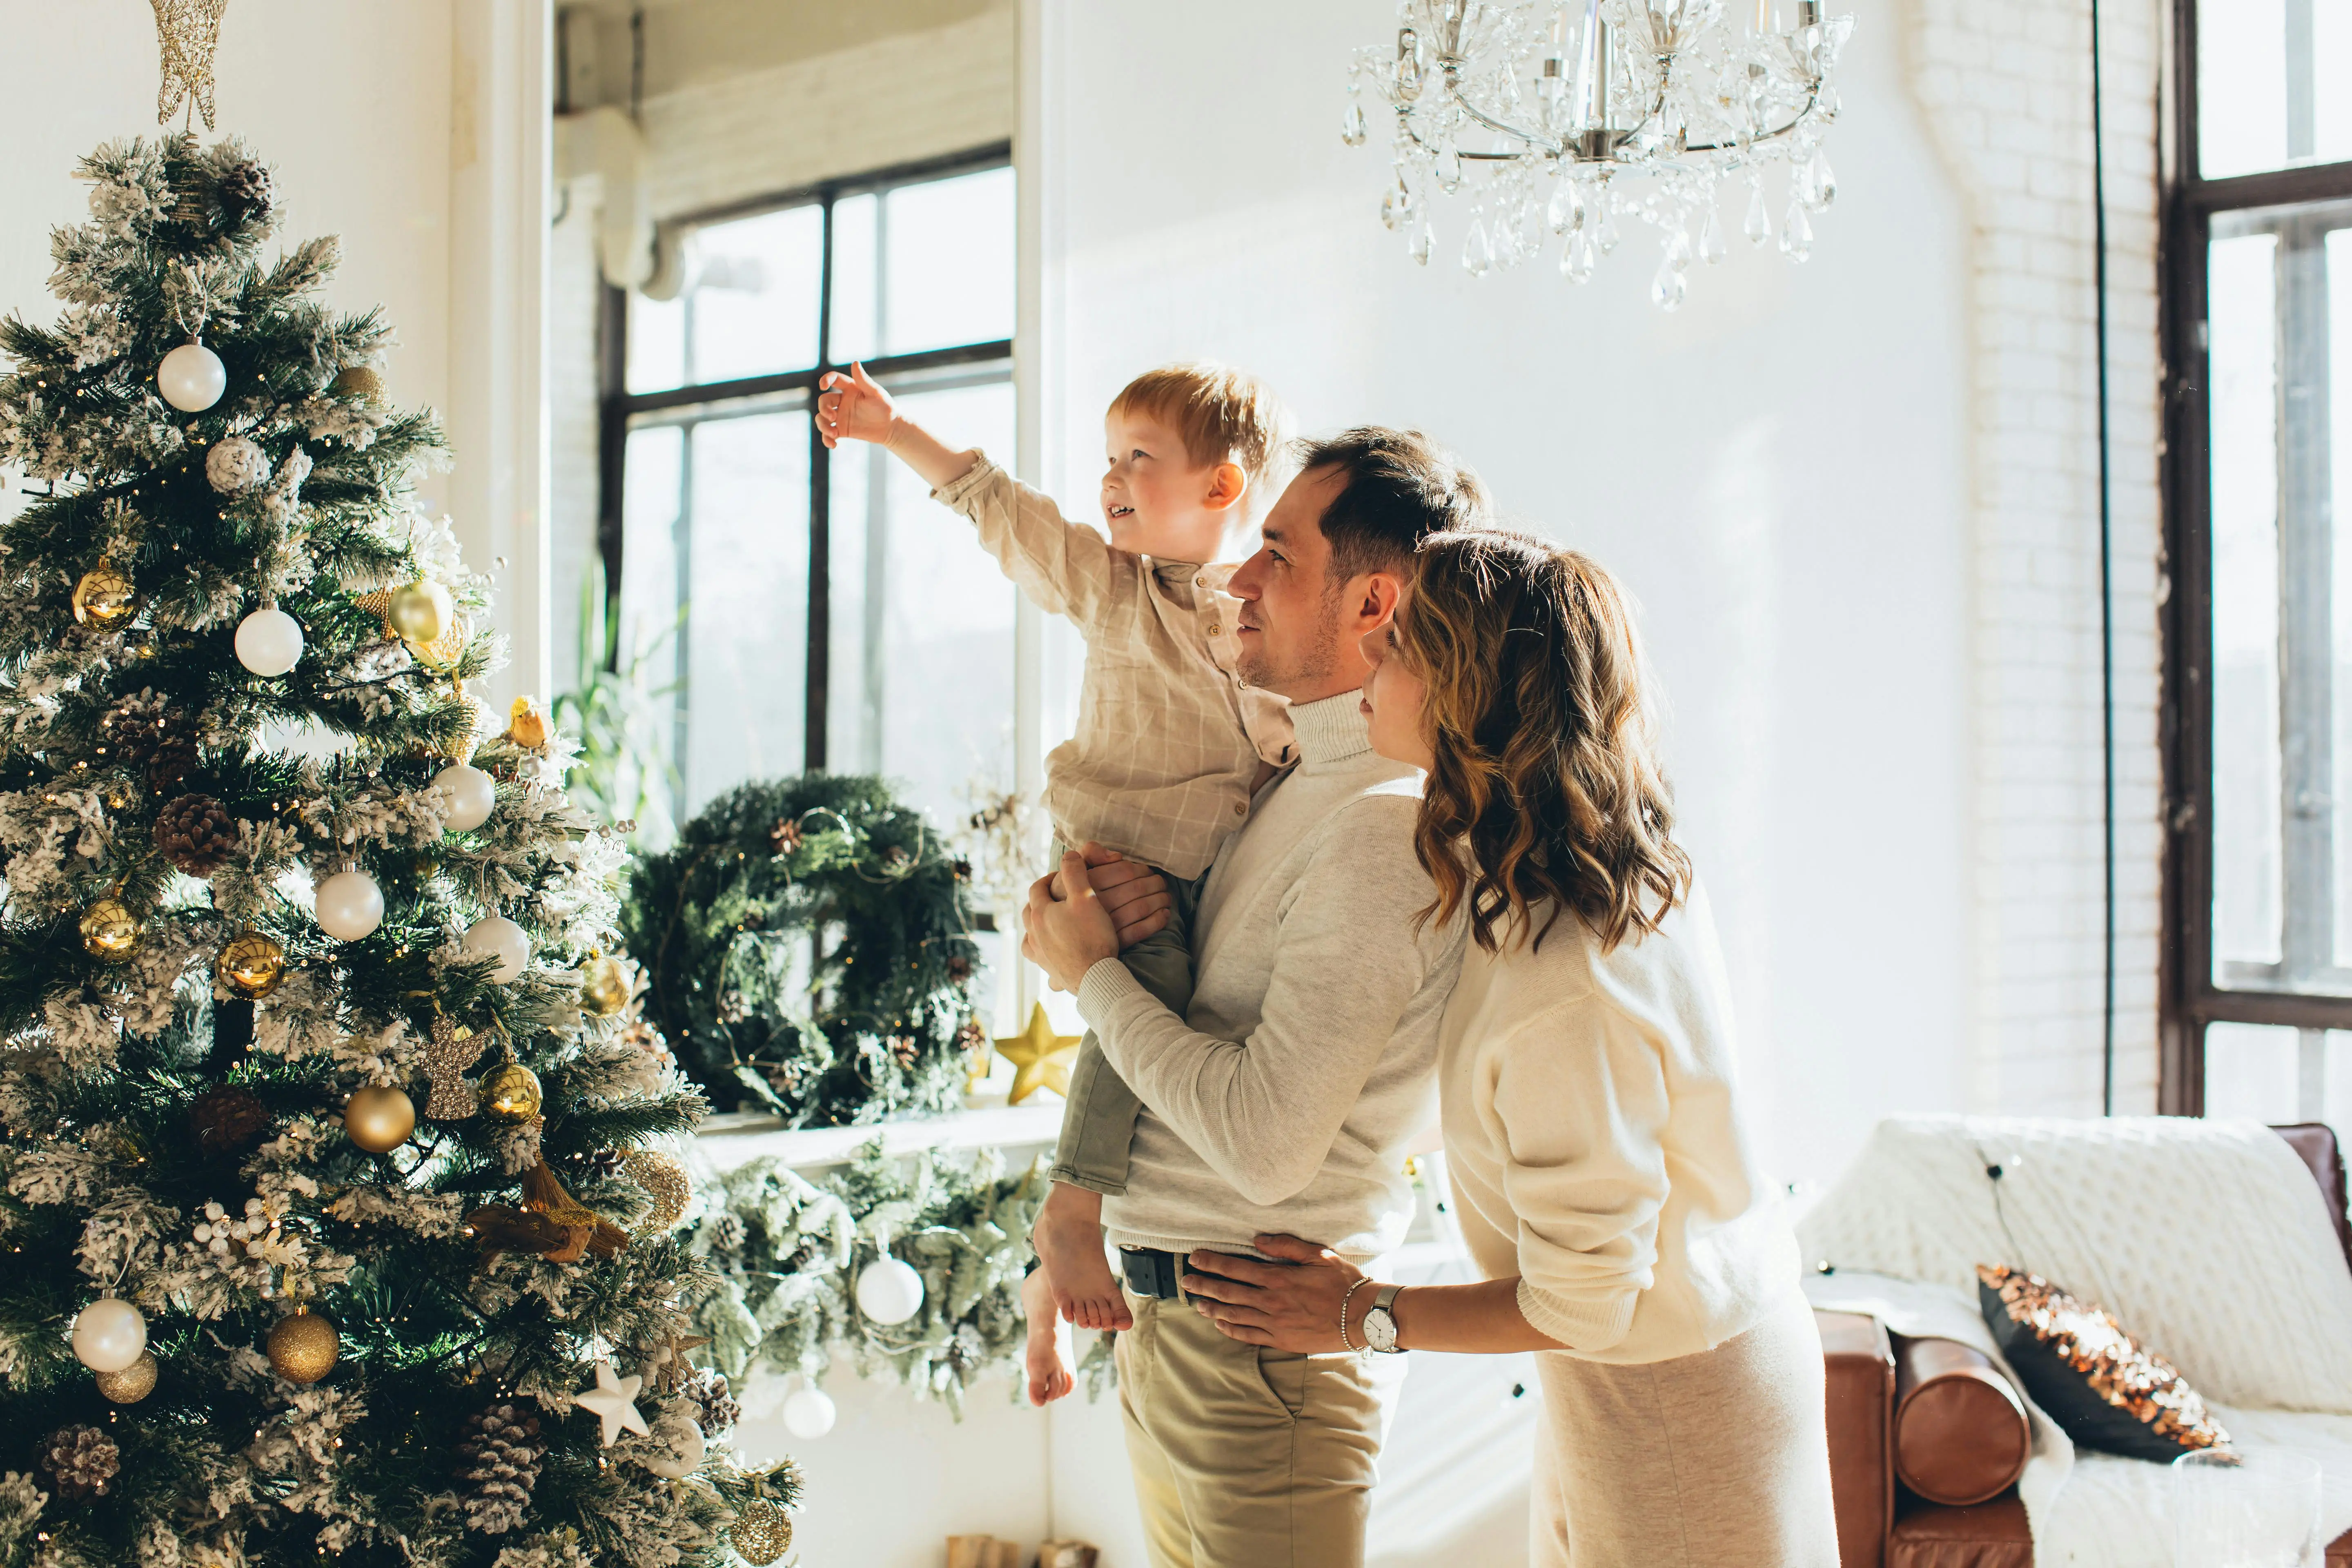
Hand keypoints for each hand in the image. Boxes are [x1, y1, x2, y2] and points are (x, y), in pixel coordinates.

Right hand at [815, 361, 894, 449]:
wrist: (891, 428)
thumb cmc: (886, 407)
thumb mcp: (876, 393)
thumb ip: (864, 380)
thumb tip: (855, 363)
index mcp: (850, 389)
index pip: (834, 379)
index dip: (825, 379)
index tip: (823, 386)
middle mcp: (843, 401)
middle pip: (824, 401)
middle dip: (823, 408)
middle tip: (833, 417)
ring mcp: (841, 416)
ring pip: (822, 418)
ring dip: (823, 425)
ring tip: (833, 433)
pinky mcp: (842, 430)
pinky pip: (828, 433)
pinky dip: (827, 439)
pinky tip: (833, 444)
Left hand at [1021, 850, 1121, 991]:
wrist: (1095, 976)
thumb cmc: (1092, 936)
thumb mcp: (1086, 897)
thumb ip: (1075, 873)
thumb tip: (1069, 855)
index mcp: (1040, 913)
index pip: (1037, 888)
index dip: (1048, 878)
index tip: (1061, 876)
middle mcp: (1033, 933)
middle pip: (1030, 910)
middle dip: (1040, 900)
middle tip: (1055, 896)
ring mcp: (1038, 953)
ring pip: (1030, 933)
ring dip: (1038, 923)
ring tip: (1049, 921)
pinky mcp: (1047, 969)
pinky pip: (1036, 955)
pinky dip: (1039, 947)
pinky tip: (1047, 948)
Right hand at [1073, 841, 1171, 950]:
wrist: (1062, 935)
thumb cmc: (1070, 896)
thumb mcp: (1073, 870)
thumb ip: (1091, 853)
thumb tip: (1117, 857)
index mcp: (1085, 883)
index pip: (1123, 870)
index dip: (1141, 869)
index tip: (1147, 871)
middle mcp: (1094, 904)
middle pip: (1136, 888)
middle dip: (1155, 884)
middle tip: (1161, 883)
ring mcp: (1103, 926)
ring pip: (1141, 908)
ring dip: (1159, 900)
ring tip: (1166, 897)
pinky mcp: (1111, 943)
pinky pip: (1139, 931)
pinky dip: (1156, 922)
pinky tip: (1164, 915)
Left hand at [1182, 1234, 1368, 1353]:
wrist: (1364, 1318)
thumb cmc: (1345, 1284)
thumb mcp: (1319, 1256)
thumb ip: (1287, 1247)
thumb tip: (1259, 1240)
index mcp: (1279, 1278)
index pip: (1236, 1268)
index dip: (1212, 1262)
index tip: (1195, 1258)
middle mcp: (1272, 1302)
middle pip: (1228, 1293)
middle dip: (1204, 1286)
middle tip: (1186, 1281)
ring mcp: (1275, 1324)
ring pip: (1234, 1316)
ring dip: (1213, 1309)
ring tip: (1197, 1304)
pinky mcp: (1282, 1340)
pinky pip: (1249, 1336)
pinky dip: (1231, 1330)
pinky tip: (1221, 1326)